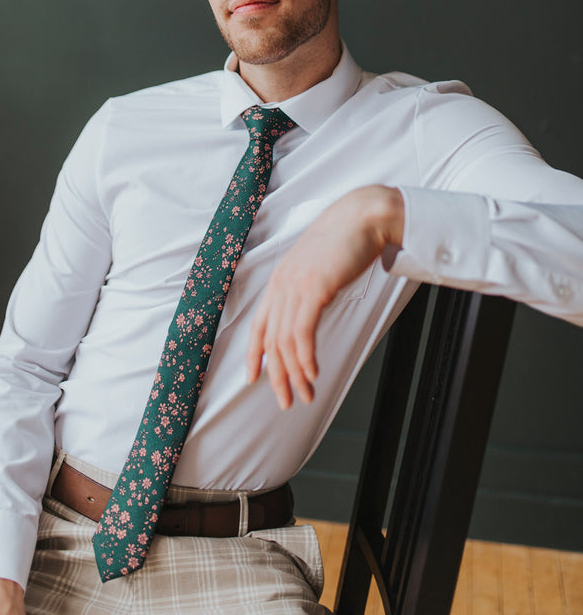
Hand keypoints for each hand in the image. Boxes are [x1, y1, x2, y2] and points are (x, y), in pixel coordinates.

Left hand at [246, 185, 403, 409]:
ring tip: (306, 394)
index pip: (259, 325)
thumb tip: (309, 309)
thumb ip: (307, 286)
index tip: (254, 378)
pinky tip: (314, 373)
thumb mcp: (318, 265)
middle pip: (271, 341)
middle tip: (286, 401)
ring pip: (286, 342)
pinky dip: (306, 358)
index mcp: (280, 279)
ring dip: (295, 374)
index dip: (254, 355)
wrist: (363, 216)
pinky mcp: (314, 288)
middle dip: (277, 376)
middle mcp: (282, 284)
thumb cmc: (346, 240)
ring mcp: (296, 285)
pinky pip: (302, 332)